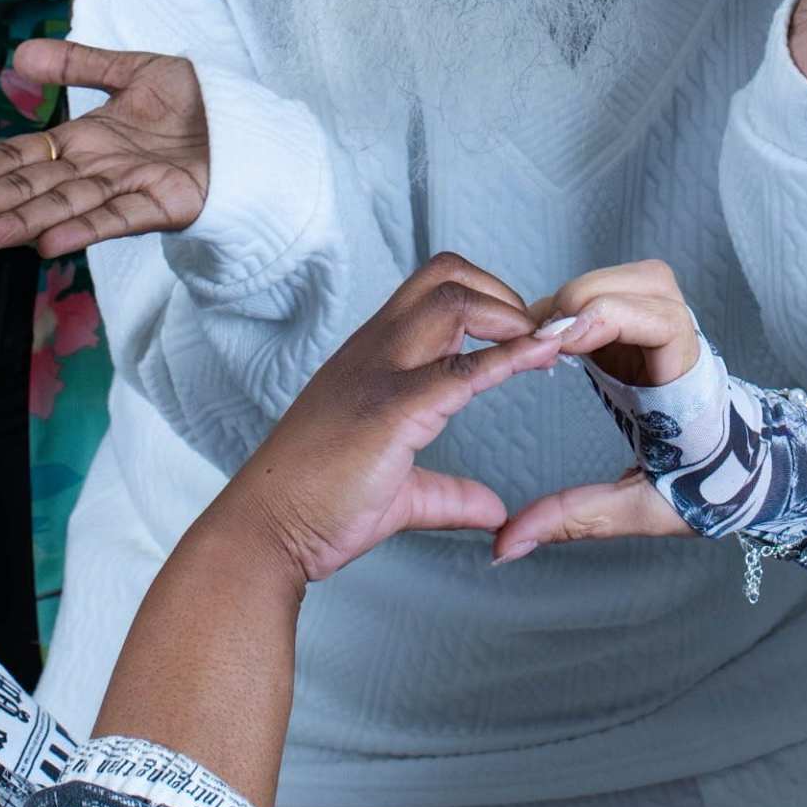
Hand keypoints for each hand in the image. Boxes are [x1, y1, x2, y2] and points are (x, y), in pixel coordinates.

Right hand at [0, 42, 208, 256]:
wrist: (251, 122)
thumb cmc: (194, 101)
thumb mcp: (132, 70)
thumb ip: (79, 64)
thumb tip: (19, 54)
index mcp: (84, 140)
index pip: (22, 157)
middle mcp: (97, 170)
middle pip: (35, 188)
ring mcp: (127, 191)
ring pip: (66, 208)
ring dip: (25, 223)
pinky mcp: (163, 206)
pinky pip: (118, 219)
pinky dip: (84, 231)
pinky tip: (48, 244)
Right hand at [215, 255, 568, 583]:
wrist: (264, 532)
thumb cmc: (315, 508)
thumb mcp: (398, 494)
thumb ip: (449, 493)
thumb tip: (493, 509)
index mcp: (370, 359)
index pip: (432, 292)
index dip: (487, 302)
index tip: (526, 336)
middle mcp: (374, 351)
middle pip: (445, 274)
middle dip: (502, 293)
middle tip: (534, 338)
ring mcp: (380, 374)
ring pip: (452, 299)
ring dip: (509, 315)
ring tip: (542, 348)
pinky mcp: (391, 410)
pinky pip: (461, 369)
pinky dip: (510, 358)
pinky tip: (541, 357)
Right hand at [485, 257, 711, 560]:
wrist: (744, 472)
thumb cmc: (705, 490)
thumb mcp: (643, 510)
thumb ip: (577, 519)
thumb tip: (506, 543)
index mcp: (690, 384)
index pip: (665, 323)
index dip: (612, 316)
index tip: (562, 340)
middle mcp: (683, 344)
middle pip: (645, 286)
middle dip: (584, 302)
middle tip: (539, 346)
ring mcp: (665, 330)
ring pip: (628, 279)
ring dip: (578, 298)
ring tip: (542, 342)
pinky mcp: (644, 328)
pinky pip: (612, 293)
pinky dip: (575, 307)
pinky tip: (552, 341)